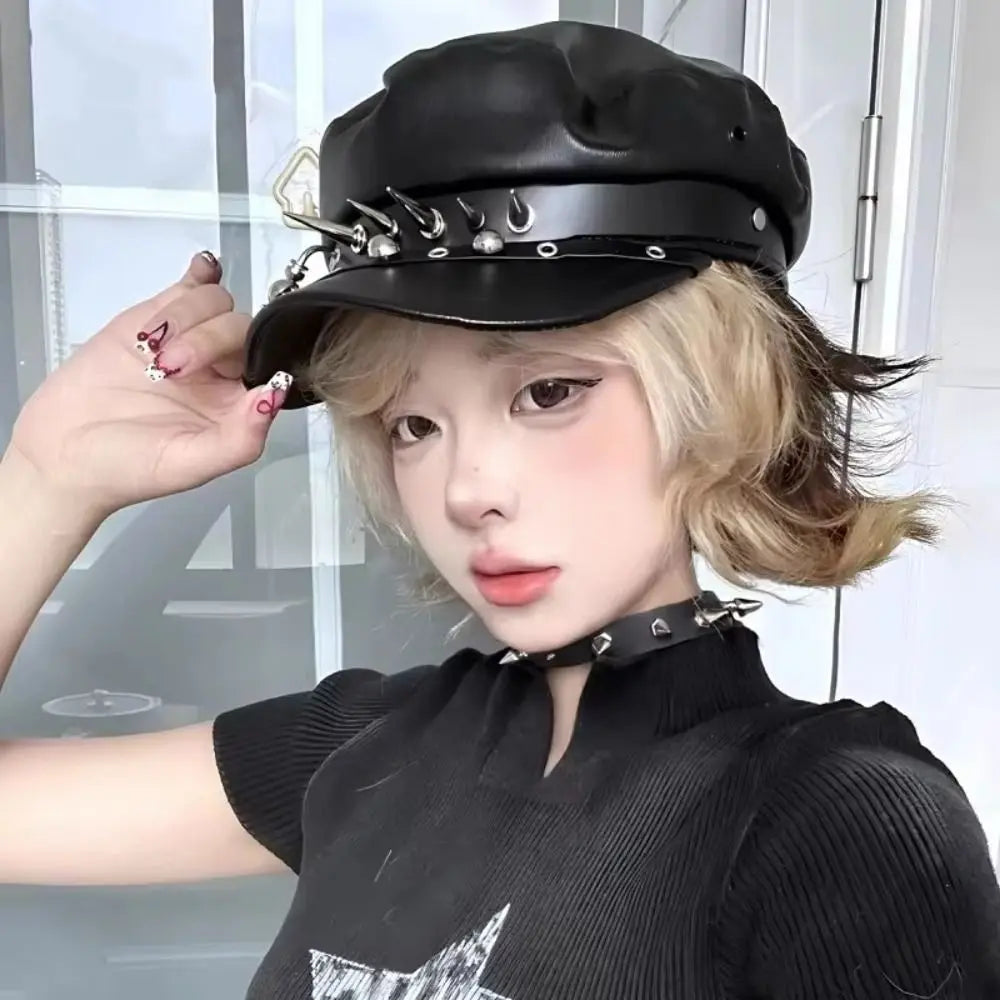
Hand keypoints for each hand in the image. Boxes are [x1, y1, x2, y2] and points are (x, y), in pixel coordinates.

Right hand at [6, 252, 290, 519]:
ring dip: (186, 316)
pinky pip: (189, 289)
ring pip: (214, 303)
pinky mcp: (153, 321)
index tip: (224, 369)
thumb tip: (274, 397)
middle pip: (240, 327)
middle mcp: (219, 373)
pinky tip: (201, 269)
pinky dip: (200, 274)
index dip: (252, 358)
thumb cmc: (126, 467)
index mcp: (237, 407)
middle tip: (166, 368)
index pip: (268, 364)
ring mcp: (188, 342)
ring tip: (150, 347)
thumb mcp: (191, 465)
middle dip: (206, 340)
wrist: (60, 454)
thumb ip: (241, 438)